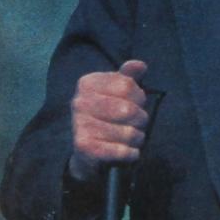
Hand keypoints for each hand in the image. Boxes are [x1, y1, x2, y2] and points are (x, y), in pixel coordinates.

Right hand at [69, 60, 149, 180]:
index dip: (139, 96)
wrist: (87, 150)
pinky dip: (132, 153)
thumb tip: (140, 65)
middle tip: (137, 123)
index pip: (127, 85)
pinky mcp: (84, 147)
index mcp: (87, 83)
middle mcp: (79, 102)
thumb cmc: (108, 114)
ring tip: (133, 137)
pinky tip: (130, 152)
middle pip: (129, 110)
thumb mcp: (118, 92)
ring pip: (128, 132)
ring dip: (138, 137)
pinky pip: (121, 151)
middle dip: (141, 118)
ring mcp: (79, 125)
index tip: (135, 103)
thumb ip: (129, 76)